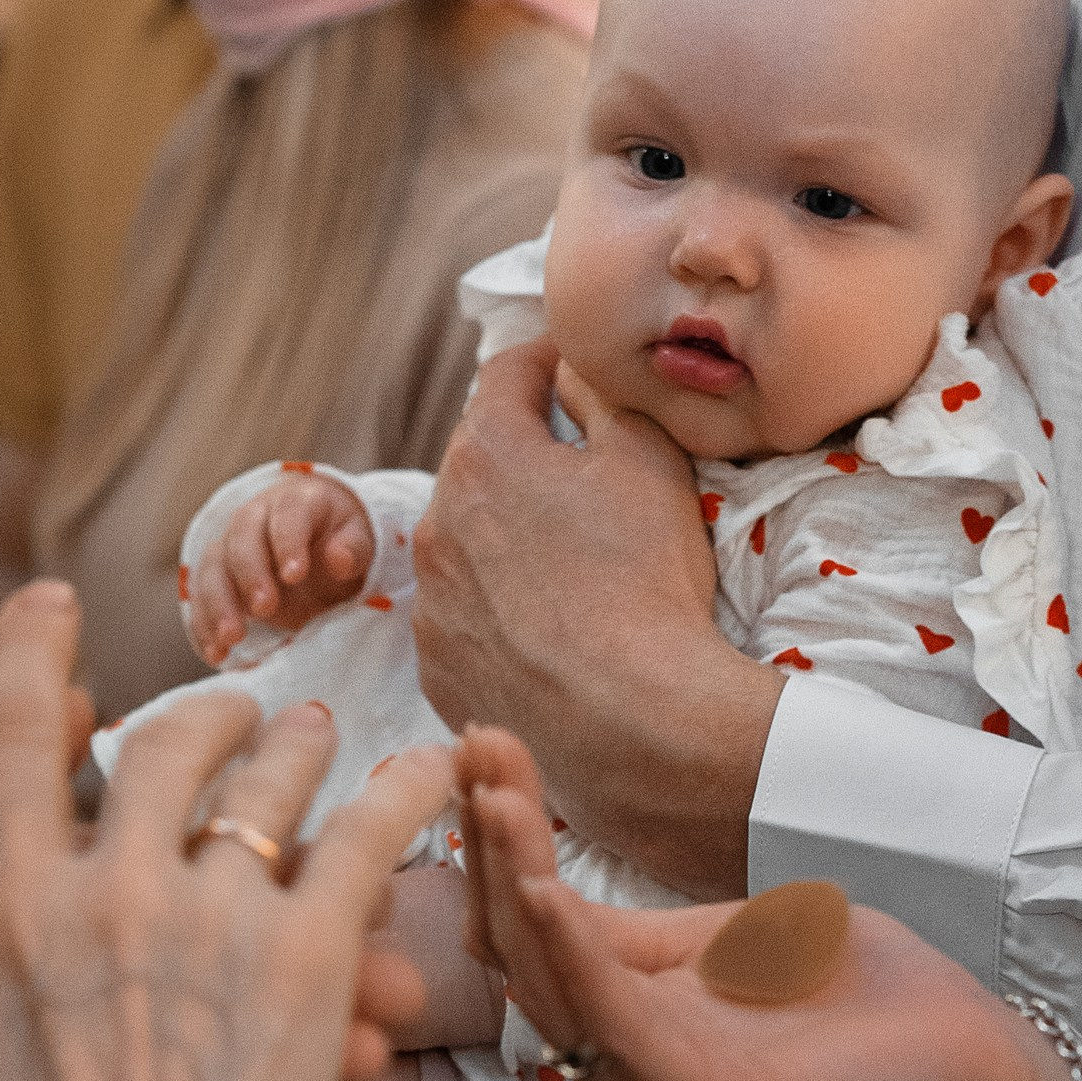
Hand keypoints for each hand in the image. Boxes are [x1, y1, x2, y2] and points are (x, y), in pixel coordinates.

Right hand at [0, 581, 452, 1080]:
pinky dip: (406, 792)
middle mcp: (119, 884)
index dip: (30, 653)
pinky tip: (436, 764)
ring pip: (270, 781)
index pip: (16, 738)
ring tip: (313, 732)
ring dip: (294, 744)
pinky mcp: (310, 957)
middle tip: (224, 711)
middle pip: (163, 747)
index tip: (49, 603)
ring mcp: (221, 913)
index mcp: (14, 901)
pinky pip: (369, 842)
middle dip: (196, 716)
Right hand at [190, 468, 374, 664]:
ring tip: (232, 637)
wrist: (318, 540)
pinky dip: (205, 625)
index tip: (295, 575)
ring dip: (218, 603)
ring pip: (214, 568)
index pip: (286, 515)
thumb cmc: (339, 538)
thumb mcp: (358, 539)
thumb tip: (339, 558)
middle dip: (250, 575)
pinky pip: (202, 598)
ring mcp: (231, 547)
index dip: (288, 543)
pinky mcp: (218, 577)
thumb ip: (353, 547)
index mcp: (294, 502)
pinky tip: (216, 652)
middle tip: (264, 608)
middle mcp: (255, 519)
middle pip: (241, 539)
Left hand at [413, 345, 779, 899]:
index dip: (547, 361)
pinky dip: (496, 612)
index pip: (508, 373)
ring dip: (504, 539)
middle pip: (480, 462)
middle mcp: (438, 520)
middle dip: (524, 458)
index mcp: (487, 453)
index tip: (569, 367)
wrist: (634, 718)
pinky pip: (463, 617)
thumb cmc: (648, 582)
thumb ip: (604, 398)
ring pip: (464, 543)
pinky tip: (547, 631)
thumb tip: (573, 374)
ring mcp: (431, 599)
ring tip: (568, 569)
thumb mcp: (650, 461)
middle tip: (582, 479)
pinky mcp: (438, 665)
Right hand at [456, 726, 1080, 1080]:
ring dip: (515, 882)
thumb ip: (644, 931)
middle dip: (490, 844)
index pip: (530, 928)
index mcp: (627, 1024)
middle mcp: (621, 1068)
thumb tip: (549, 877)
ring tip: (495, 794)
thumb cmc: (864, 994)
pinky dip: (572, 955)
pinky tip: (544, 888)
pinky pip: (617, 1025)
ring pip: (552, 985)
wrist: (975, 1057)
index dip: (499, 839)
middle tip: (471, 742)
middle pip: (520, 953)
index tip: (483, 741)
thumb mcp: (732, 939)